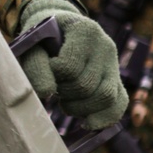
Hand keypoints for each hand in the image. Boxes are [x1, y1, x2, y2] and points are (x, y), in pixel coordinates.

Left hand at [17, 0, 127, 129]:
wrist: (59, 29)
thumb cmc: (42, 38)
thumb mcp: (32, 43)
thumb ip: (35, 64)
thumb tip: (46, 93)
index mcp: (85, 31)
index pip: (69, 67)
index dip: (53, 75)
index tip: (46, 68)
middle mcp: (105, 46)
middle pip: (87, 85)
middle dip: (65, 93)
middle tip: (54, 88)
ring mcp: (113, 63)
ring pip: (106, 97)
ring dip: (80, 108)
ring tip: (65, 102)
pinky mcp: (116, 79)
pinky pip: (119, 103)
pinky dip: (104, 117)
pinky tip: (86, 123)